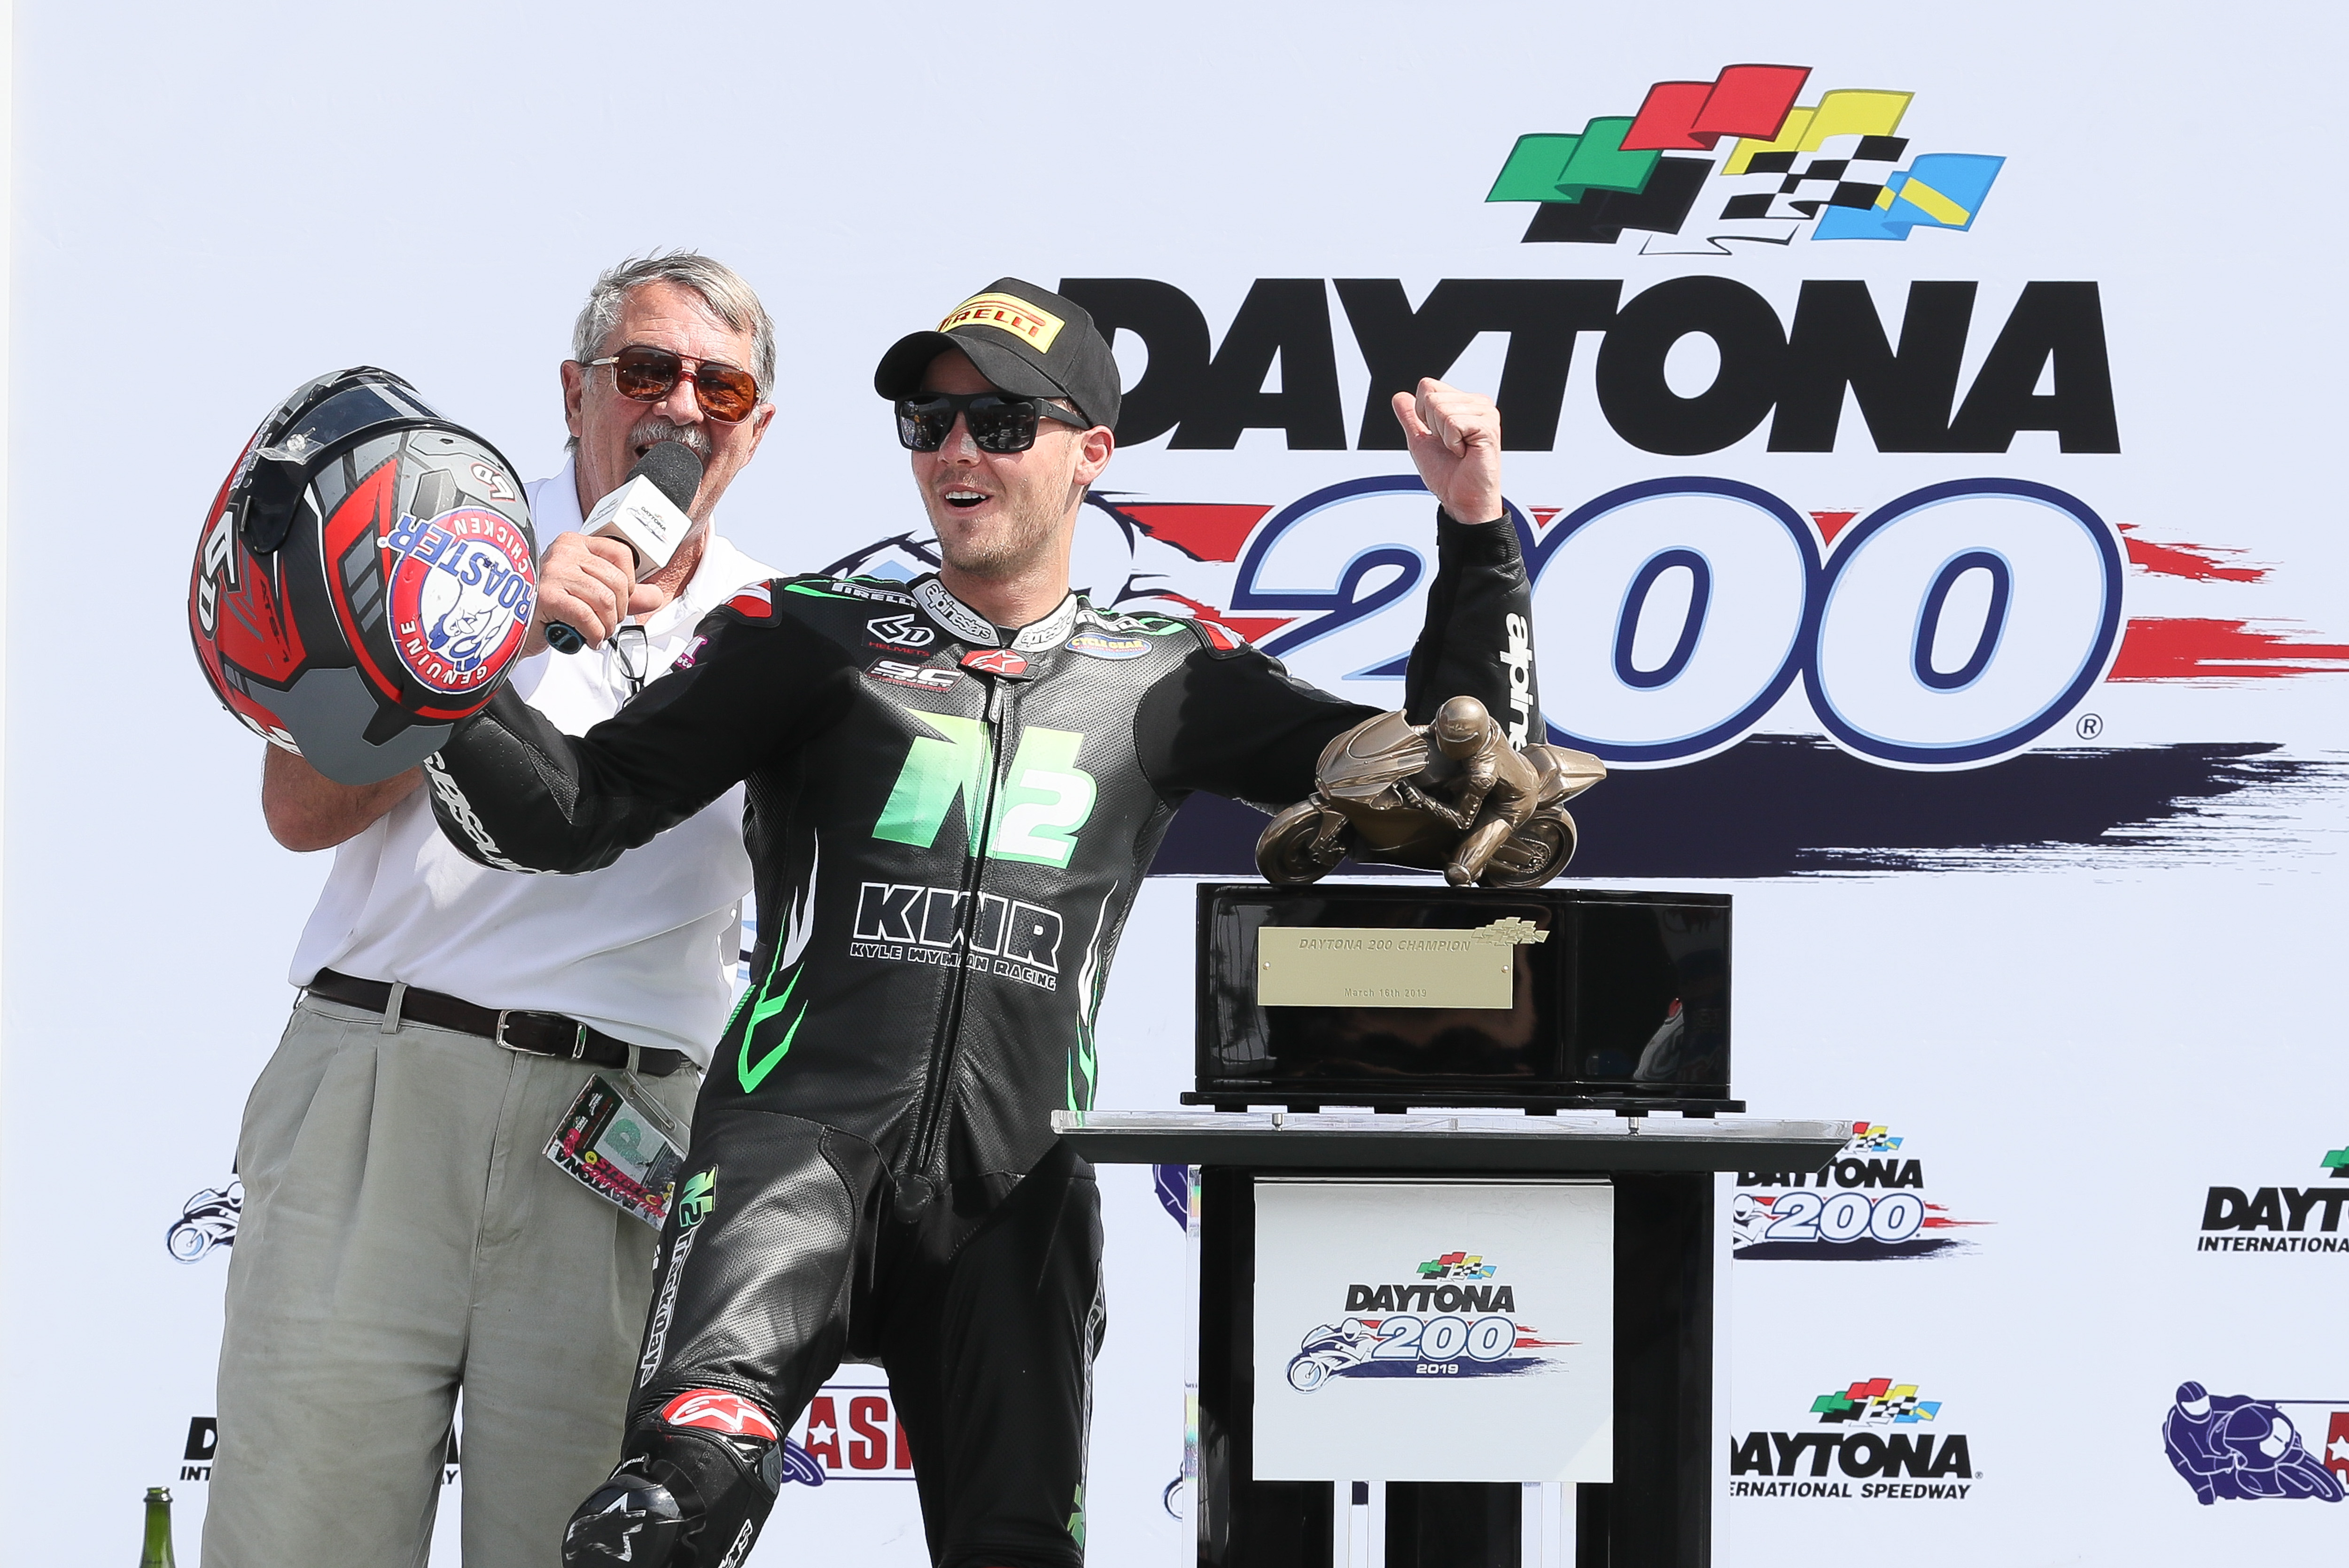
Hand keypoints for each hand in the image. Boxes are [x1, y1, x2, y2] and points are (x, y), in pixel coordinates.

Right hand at [523, 533, 660, 654]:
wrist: (512, 626)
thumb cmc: (547, 608)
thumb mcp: (589, 594)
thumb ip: (624, 594)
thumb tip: (655, 596)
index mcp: (574, 544)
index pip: (621, 553)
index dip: (630, 583)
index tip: (622, 600)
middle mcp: (563, 552)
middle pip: (616, 581)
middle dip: (619, 611)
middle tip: (607, 624)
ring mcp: (553, 572)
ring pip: (605, 600)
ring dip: (607, 625)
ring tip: (597, 632)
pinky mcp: (546, 595)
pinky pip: (587, 616)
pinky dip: (594, 633)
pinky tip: (588, 638)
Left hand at [1391, 378, 1502, 524]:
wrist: (1461, 499)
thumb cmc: (1447, 474)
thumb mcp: (1421, 441)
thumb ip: (1410, 417)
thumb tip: (1399, 397)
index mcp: (1464, 403)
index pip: (1427, 386)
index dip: (1422, 414)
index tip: (1438, 437)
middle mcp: (1478, 404)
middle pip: (1431, 396)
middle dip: (1432, 426)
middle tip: (1450, 446)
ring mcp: (1486, 413)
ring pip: (1440, 408)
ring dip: (1442, 437)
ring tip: (1459, 450)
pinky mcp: (1488, 426)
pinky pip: (1452, 422)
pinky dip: (1451, 442)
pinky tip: (1465, 453)